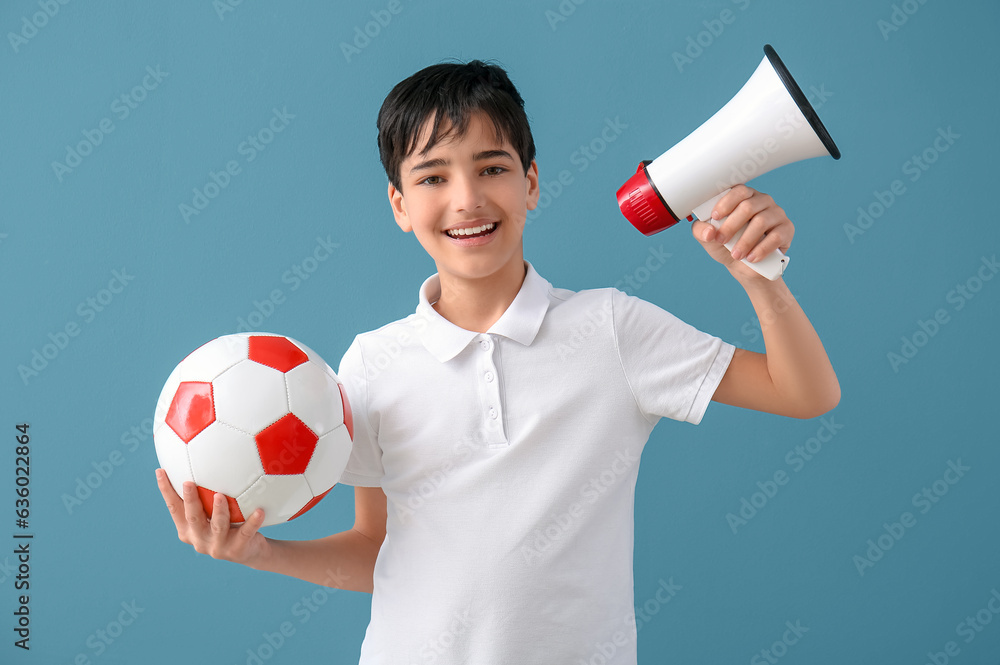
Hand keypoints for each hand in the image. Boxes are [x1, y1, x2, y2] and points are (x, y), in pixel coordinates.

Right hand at [156, 468, 270, 567]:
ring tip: (220, 495)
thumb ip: (205, 493)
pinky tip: (260, 510)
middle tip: (188, 482)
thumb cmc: (229, 524)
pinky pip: (246, 532)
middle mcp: (200, 539)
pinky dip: (253, 521)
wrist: (250, 551)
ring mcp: (218, 546)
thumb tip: (201, 459)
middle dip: (190, 500)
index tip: (161, 470)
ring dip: (219, 511)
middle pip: (193, 518)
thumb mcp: (212, 512)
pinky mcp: (238, 549)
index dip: (166, 491)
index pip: (174, 508)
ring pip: (218, 526)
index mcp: (188, 529)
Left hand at [690, 185, 793, 277]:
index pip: (738, 190)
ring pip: (761, 221)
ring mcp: (776, 213)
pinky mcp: (786, 229)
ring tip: (736, 255)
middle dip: (731, 226)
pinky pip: (776, 236)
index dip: (726, 202)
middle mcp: (762, 201)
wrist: (743, 266)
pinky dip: (761, 249)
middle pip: (748, 207)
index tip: (715, 216)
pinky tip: (751, 257)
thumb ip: (701, 231)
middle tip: (720, 241)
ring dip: (745, 241)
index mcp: (744, 197)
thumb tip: (709, 232)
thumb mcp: (709, 238)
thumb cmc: (726, 245)